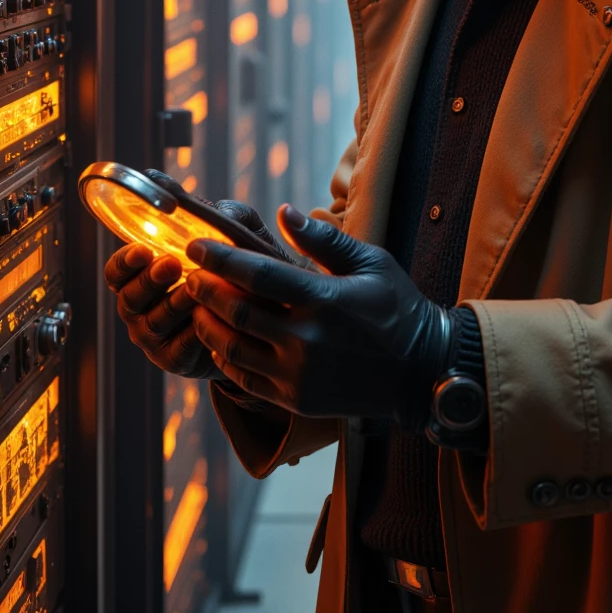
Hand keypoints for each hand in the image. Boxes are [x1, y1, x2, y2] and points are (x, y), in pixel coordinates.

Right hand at [103, 170, 290, 379]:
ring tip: (195, 290)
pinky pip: (177, 349)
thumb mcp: (237, 237)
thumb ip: (222, 214)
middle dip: (148, 281)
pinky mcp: (175, 360)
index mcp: (145, 276)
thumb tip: (204, 200)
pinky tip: (209, 319)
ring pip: (153, 322)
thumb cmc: (243, 270)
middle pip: (128, 298)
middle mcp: (143, 307)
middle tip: (171, 265)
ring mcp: (156, 337)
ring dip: (173, 304)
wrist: (269, 318)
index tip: (143, 249)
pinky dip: (193, 333)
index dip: (124, 261)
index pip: (117, 271)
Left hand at [183, 206, 452, 427]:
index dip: (220, 258)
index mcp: (324, 299)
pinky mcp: (296, 399)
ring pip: (233, 347)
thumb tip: (284, 213)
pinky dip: (224, 358)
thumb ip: (324, 239)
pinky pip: (245, 378)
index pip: (257, 274)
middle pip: (237, 311)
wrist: (422, 371)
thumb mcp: (371, 263)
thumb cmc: (398, 308)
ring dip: (208, 323)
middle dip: (205, 289)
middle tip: (189, 273)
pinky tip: (219, 341)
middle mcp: (307, 338)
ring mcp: (299, 373)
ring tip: (198, 305)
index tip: (195, 245)